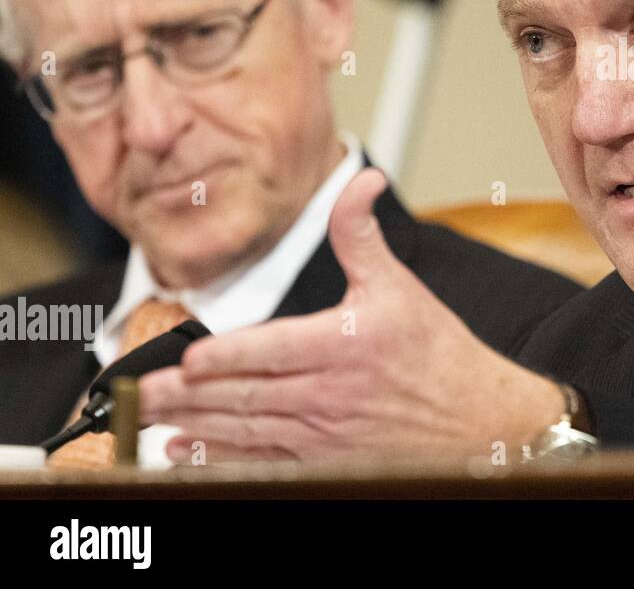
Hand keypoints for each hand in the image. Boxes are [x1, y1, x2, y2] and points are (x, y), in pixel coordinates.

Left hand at [138, 167, 565, 463]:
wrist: (480, 420)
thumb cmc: (438, 355)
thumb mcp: (401, 285)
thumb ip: (361, 234)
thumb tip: (360, 182)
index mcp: (346, 344)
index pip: (272, 352)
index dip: (225, 359)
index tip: (188, 359)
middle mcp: (331, 395)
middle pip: (245, 396)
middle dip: (187, 395)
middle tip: (141, 391)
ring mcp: (325, 435)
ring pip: (246, 431)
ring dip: (195, 424)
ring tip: (150, 416)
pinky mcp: (325, 462)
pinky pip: (262, 463)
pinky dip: (221, 458)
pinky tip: (187, 449)